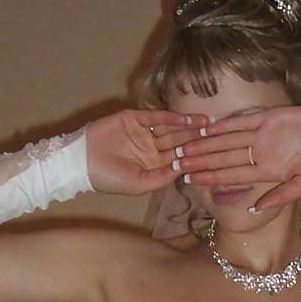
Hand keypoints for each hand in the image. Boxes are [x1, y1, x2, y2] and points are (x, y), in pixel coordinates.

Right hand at [84, 109, 209, 196]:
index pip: (179, 159)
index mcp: (154, 165)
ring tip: (207, 124)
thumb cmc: (109, 178)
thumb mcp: (140, 184)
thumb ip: (163, 177)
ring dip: (188, 126)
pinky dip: (170, 117)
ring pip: (171, 128)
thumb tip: (185, 170)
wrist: (82, 162)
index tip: (214, 155)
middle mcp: (151, 148)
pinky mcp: (134, 118)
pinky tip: (186, 118)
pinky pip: (156, 117)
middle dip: (197, 138)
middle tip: (217, 135)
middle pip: (178, 142)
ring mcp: (144, 132)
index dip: (195, 157)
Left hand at [176, 105, 300, 210]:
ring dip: (206, 143)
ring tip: (184, 145)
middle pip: (223, 158)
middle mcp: (260, 155)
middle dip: (200, 160)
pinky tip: (206, 128)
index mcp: (267, 173)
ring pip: (227, 140)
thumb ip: (281, 196)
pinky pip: (241, 122)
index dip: (209, 177)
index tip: (189, 179)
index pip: (231, 176)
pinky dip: (224, 125)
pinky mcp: (268, 118)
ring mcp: (262, 136)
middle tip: (176, 162)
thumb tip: (257, 209)